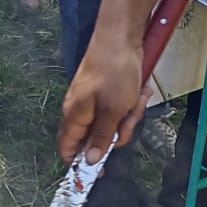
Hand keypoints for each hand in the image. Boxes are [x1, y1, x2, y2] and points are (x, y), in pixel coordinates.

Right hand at [58, 30, 146, 164]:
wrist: (120, 35)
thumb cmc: (115, 72)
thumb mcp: (113, 110)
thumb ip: (101, 137)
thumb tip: (90, 162)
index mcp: (74, 117)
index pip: (67, 149)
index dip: (81, 163)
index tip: (101, 170)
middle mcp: (79, 110)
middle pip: (95, 138)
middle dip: (117, 133)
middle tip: (129, 118)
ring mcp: (91, 100)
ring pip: (110, 123)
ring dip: (128, 116)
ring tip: (137, 99)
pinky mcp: (104, 91)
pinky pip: (117, 108)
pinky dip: (129, 103)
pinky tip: (139, 91)